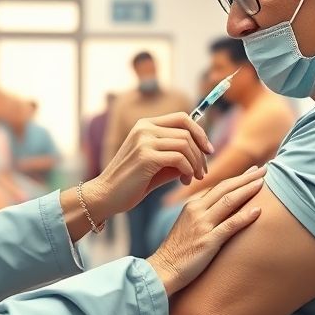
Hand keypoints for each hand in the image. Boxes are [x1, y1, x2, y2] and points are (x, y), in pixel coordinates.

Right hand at [88, 113, 213, 218]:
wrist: (106, 195)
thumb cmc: (133, 182)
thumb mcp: (158, 164)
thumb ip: (177, 154)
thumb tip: (203, 151)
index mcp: (146, 125)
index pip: (182, 118)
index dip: (200, 132)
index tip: (208, 150)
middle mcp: (144, 128)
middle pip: (187, 132)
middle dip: (200, 153)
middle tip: (203, 172)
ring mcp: (144, 141)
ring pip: (185, 144)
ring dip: (195, 164)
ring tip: (193, 179)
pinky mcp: (145, 157)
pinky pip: (179, 159)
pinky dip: (188, 170)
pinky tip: (185, 181)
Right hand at [147, 165, 266, 295]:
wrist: (163, 270)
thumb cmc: (178, 252)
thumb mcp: (188, 226)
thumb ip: (203, 215)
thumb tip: (223, 210)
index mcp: (192, 206)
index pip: (219, 186)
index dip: (238, 177)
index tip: (253, 171)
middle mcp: (197, 211)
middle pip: (225, 188)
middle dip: (246, 177)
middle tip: (265, 169)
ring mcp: (202, 225)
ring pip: (229, 201)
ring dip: (248, 189)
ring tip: (264, 182)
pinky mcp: (207, 241)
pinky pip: (230, 225)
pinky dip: (245, 216)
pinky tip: (259, 210)